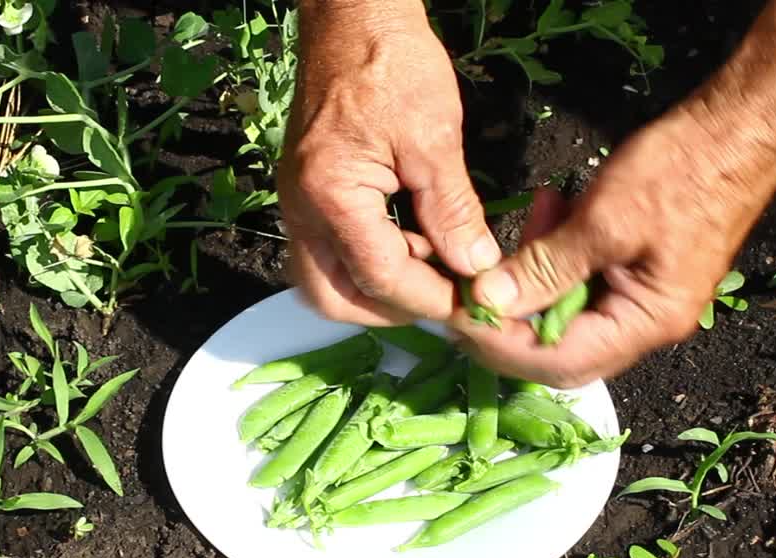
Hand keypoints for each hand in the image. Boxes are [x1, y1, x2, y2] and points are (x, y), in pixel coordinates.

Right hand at [278, 1, 499, 325]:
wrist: (352, 18)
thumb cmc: (391, 64)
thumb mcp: (434, 138)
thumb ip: (453, 212)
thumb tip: (476, 267)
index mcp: (330, 196)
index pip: (380, 276)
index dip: (431, 298)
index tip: (473, 302)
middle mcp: (301, 210)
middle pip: (334, 299)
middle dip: (392, 309)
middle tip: (445, 297)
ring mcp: (299, 205)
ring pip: (327, 281)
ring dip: (379, 289)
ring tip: (433, 263)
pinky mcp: (308, 196)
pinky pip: (330, 252)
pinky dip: (370, 260)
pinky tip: (413, 238)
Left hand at [450, 105, 775, 387]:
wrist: (741, 128)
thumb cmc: (680, 173)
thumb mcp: (603, 221)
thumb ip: (544, 268)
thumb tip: (488, 304)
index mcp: (646, 324)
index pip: (558, 362)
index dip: (502, 345)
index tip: (458, 316)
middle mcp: (646, 325)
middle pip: (560, 349)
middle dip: (510, 318)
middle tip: (470, 284)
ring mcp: (642, 299)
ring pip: (567, 312)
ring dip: (532, 276)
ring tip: (530, 219)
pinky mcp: (635, 270)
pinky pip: (582, 280)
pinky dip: (556, 254)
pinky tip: (548, 210)